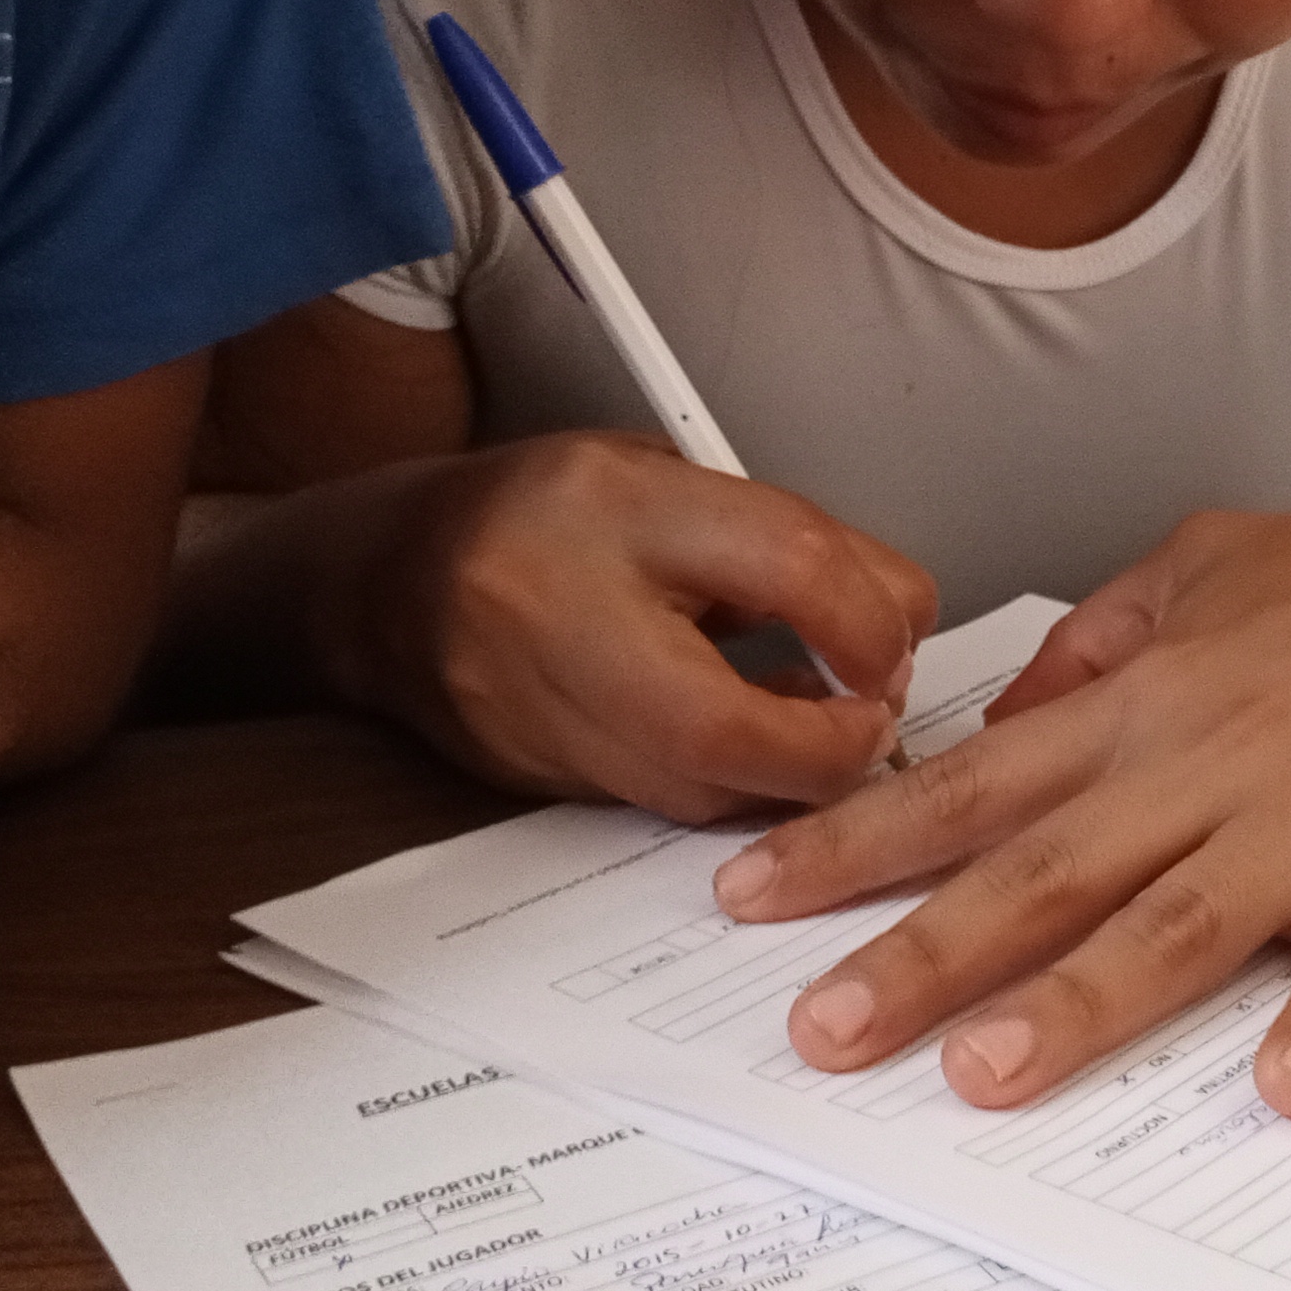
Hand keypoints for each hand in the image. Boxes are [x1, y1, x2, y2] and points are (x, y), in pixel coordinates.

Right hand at [328, 433, 935, 819]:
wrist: (390, 579)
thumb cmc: (552, 519)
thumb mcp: (679, 484)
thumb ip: (794, 545)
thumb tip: (901, 624)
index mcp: (616, 508)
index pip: (787, 564)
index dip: (871, 619)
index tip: (895, 639)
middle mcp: (564, 615)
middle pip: (729, 725)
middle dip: (831, 745)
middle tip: (873, 721)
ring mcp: (541, 714)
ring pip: (699, 791)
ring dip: (787, 778)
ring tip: (816, 727)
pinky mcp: (542, 781)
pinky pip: (664, 807)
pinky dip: (730, 788)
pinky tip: (748, 747)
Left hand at [710, 485, 1290, 1121]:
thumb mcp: (1218, 563)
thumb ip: (1105, 635)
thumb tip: (1005, 712)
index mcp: (1148, 704)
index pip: (968, 786)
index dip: (850, 844)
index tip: (742, 898)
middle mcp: (1206, 764)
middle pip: (1038, 871)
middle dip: (918, 954)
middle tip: (818, 1034)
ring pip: (1172, 921)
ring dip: (1079, 1003)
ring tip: (988, 1075)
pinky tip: (1287, 1095)